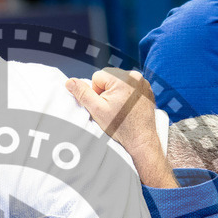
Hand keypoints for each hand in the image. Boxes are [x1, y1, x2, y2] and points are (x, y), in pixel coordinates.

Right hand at [66, 69, 175, 187]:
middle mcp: (135, 76)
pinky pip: (130, 87)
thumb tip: (69, 82)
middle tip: (112, 109)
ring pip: (119, 82)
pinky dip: (127, 96)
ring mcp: (143, 82)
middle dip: (106, 92)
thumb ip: (82, 93)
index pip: (97, 77)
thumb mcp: (96, 110)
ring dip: (116, 93)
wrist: (141, 141)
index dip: (96, 93)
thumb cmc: (120, 127)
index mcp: (122, 78)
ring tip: (121, 110)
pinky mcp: (147, 89)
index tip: (104, 106)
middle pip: (109, 78)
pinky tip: (129, 109)